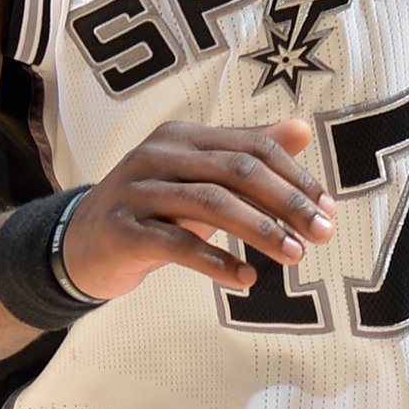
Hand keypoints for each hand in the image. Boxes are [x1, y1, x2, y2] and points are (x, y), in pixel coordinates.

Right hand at [61, 117, 334, 300]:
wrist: (81, 244)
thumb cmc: (153, 210)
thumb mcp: (199, 177)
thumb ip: (247, 153)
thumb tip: (302, 130)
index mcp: (182, 136)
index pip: (251, 147)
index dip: (295, 176)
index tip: (328, 208)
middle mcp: (158, 154)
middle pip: (236, 170)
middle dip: (287, 202)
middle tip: (323, 233)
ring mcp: (138, 191)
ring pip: (211, 203)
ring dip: (260, 230)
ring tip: (294, 255)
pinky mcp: (124, 230)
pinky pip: (177, 244)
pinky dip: (216, 262)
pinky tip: (246, 278)